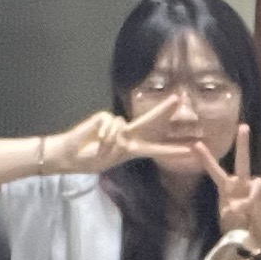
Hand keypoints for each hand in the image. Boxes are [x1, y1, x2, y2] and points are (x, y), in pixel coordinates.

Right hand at [41, 87, 213, 177]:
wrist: (69, 155)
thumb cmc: (89, 160)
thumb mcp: (110, 158)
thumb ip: (121, 145)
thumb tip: (122, 132)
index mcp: (132, 149)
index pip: (156, 148)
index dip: (173, 149)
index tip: (191, 149)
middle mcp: (127, 135)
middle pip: (150, 121)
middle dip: (164, 111)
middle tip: (178, 99)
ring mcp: (116, 126)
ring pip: (122, 126)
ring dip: (110, 140)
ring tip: (100, 147)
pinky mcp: (104, 118)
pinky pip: (109, 123)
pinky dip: (102, 133)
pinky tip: (96, 138)